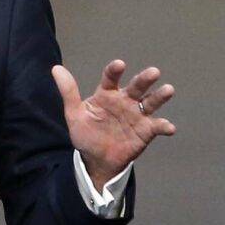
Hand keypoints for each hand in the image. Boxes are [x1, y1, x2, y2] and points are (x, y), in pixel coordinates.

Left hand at [51, 59, 176, 189]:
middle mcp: (125, 101)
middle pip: (136, 87)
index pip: (111, 78)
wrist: (96, 160)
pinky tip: (169, 127)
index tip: (119, 65)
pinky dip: (164, 126)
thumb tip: (56, 68)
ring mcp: (137, 115)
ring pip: (150, 102)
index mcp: (107, 94)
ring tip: (168, 90)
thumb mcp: (74, 114)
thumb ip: (68, 92)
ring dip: (160, 96)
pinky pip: (157, 126)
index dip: (115, 71)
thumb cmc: (86, 133)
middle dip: (144, 79)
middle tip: (153, 72)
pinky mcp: (146, 130)